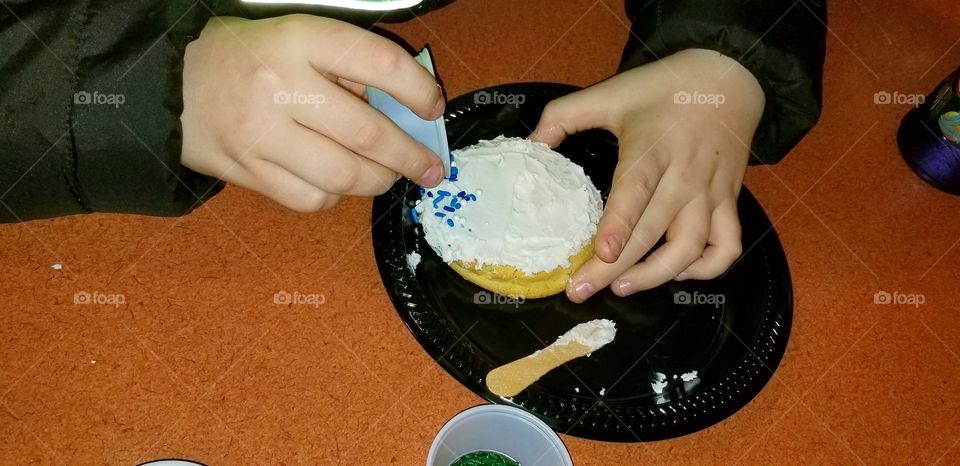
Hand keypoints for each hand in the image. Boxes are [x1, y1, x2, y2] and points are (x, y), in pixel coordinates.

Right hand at [180, 14, 444, 211]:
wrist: (171, 83)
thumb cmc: (251, 59)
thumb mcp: (300, 38)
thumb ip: (351, 68)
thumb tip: (409, 111)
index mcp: (299, 40)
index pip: (379, 64)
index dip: (418, 91)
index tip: (433, 108)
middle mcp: (279, 86)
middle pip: (367, 134)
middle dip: (411, 157)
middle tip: (431, 168)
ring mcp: (259, 134)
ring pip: (344, 176)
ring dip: (379, 181)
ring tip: (388, 175)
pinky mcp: (247, 172)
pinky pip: (311, 199)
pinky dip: (335, 197)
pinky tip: (338, 183)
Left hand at [530, 48, 764, 301]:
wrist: (727, 78)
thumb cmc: (662, 89)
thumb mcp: (610, 94)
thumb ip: (563, 116)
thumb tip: (531, 144)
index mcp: (652, 149)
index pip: (636, 190)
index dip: (620, 224)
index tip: (604, 253)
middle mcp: (684, 176)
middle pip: (652, 232)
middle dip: (615, 269)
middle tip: (580, 291)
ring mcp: (710, 193)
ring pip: (691, 248)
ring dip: (658, 275)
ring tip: (622, 287)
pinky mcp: (729, 202)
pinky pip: (726, 247)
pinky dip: (706, 269)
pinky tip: (678, 274)